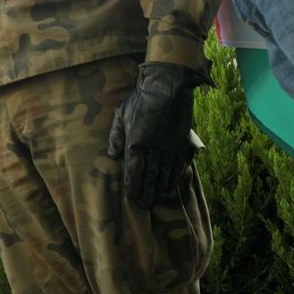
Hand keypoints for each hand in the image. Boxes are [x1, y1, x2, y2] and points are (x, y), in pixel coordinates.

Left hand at [108, 63, 205, 207]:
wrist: (168, 87)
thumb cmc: (141, 100)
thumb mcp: (121, 116)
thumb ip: (116, 137)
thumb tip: (113, 155)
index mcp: (136, 142)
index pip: (133, 169)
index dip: (132, 184)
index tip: (131, 196)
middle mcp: (153, 147)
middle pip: (149, 175)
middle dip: (146, 192)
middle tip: (144, 205)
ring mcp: (169, 146)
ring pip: (164, 173)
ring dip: (160, 188)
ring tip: (156, 199)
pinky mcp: (181, 142)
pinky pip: (178, 164)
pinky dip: (174, 177)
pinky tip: (171, 185)